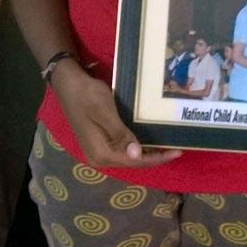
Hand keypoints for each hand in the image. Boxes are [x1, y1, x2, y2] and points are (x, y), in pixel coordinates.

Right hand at [52, 60, 181, 168]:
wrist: (69, 84)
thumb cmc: (87, 95)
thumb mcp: (105, 112)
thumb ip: (120, 135)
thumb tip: (137, 155)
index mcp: (101, 153)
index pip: (134, 161)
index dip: (156, 158)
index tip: (177, 152)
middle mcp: (99, 157)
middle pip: (132, 162)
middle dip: (154, 157)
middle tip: (177, 150)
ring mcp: (98, 150)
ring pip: (128, 156)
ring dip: (147, 152)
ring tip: (168, 146)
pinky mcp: (100, 141)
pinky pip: (122, 148)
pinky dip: (137, 145)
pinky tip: (149, 139)